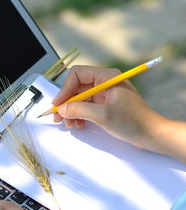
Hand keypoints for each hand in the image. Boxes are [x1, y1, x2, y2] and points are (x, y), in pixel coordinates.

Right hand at [53, 65, 185, 161]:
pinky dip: (78, 115)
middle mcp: (104, 83)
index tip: (59, 104)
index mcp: (106, 77)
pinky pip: (85, 107)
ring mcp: (104, 94)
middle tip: (58, 117)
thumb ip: (79, 109)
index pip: (77, 75)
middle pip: (76, 87)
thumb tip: (61, 108)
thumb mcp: (103, 115)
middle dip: (66, 103)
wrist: (151, 134)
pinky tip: (78, 125)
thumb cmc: (134, 121)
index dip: (65, 88)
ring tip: (69, 124)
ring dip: (71, 111)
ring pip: (78, 99)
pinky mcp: (104, 105)